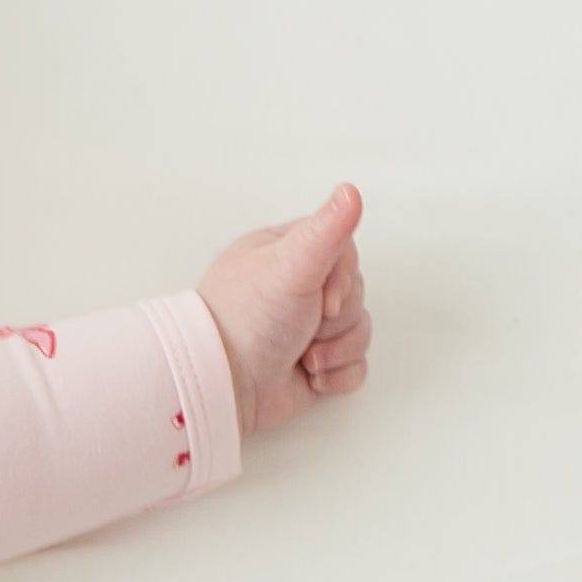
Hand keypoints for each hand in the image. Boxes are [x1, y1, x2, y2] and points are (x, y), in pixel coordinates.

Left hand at [193, 183, 370, 439]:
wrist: (222, 390)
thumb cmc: (245, 323)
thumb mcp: (289, 266)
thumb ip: (326, 229)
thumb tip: (351, 191)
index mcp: (286, 257)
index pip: (344, 250)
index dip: (343, 276)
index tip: (322, 296)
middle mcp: (297, 291)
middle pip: (356, 292)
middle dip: (338, 318)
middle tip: (305, 328)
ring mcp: (307, 331)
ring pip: (359, 330)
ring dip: (337, 349)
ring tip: (303, 358)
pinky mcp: (315, 368)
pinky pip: (354, 367)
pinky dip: (338, 376)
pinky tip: (309, 377)